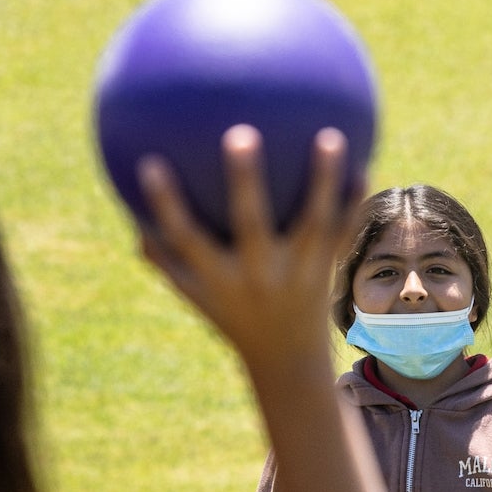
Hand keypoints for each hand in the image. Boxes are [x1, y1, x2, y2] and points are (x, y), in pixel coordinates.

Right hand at [138, 126, 359, 380]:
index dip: (165, 205)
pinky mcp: (325, 271)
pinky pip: (342, 233)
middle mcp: (257, 274)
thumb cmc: (231, 315)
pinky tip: (363, 166)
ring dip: (322, 180)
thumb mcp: (192, 293)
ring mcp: (295, 273)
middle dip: (244, 182)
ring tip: (330, 135)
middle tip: (240, 133)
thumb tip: (128, 207)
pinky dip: (353, 203)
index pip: (184, 238)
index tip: (149, 163)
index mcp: (218, 278)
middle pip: (250, 224)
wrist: (285, 358)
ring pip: (312, 222)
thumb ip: (161, 255)